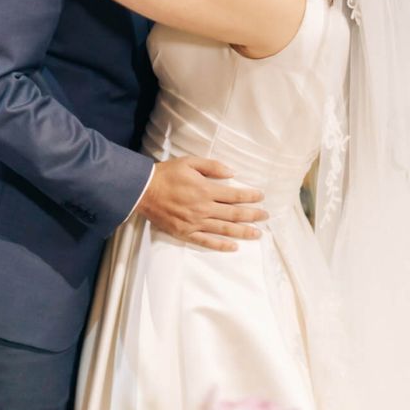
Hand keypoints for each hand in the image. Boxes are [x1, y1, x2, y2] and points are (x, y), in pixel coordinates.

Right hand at [136, 156, 267, 252]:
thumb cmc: (167, 174)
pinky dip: (221, 245)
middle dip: (252, 215)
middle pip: (233, 214)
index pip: (234, 195)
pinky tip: (234, 247)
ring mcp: (195, 223)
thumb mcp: (190, 162)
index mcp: (205, 190)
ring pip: (224, 229)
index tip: (261, 197)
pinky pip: (206, 242)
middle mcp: (203, 208)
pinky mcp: (185, 233)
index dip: (250, 196)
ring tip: (257, 234)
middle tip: (266, 216)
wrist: (143, 190)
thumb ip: (212, 167)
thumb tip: (232, 173)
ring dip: (243, 232)